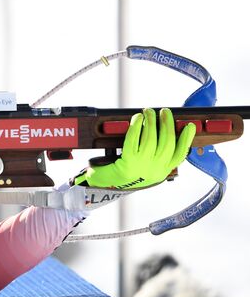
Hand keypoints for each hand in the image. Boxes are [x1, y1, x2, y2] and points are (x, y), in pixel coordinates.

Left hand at [74, 108, 195, 188]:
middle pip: (167, 143)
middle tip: (164, 112)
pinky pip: (133, 140)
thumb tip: (164, 130)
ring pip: (151, 139)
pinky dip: (136, 126)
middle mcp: (154, 170)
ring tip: (149, 112)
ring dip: (151, 122)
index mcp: (161, 172)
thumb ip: (156, 154)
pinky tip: (136, 118)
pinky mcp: (127, 162)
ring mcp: (141, 166)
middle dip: (167, 124)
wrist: (106, 185)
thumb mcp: (146, 168)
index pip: (179, 156)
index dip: (186, 140)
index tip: (190, 126)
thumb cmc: (125, 173)